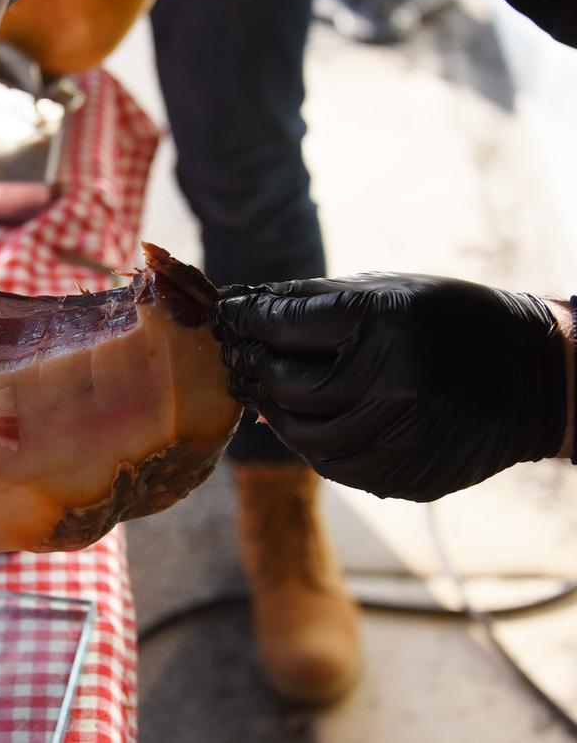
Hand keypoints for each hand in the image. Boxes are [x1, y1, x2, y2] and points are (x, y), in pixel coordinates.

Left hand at [209, 274, 570, 500]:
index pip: (286, 323)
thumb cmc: (453, 320)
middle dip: (253, 364)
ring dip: (271, 408)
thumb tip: (244, 309)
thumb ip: (314, 302)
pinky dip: (307, 440)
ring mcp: (398, 435)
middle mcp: (390, 382)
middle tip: (238, 353)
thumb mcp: (391, 290)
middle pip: (285, 381)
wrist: (538, 379)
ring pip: (300, 431)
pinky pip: (332, 463)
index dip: (247, 319)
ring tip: (260, 388)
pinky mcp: (403, 474)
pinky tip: (299, 419)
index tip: (228, 315)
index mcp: (385, 323)